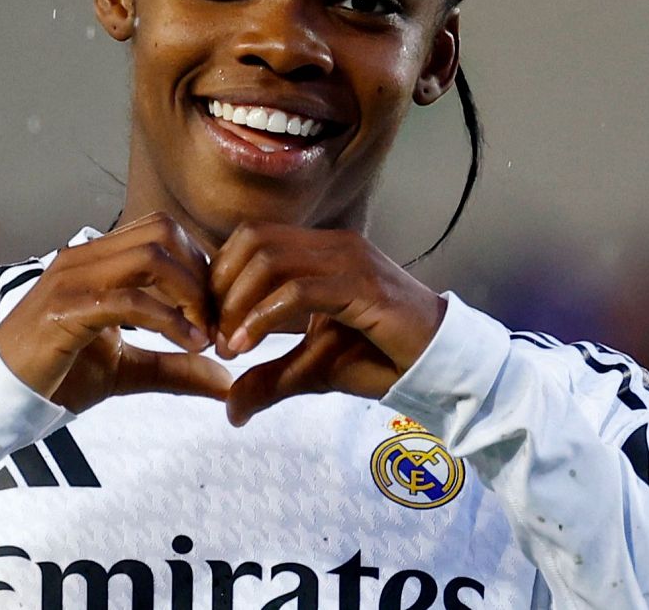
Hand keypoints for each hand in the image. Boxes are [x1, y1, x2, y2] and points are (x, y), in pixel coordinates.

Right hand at [0, 212, 230, 412]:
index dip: (200, 264)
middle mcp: (84, 258)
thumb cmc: (60, 377)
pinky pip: (129, 300)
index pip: (162, 231)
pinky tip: (188, 345)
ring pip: (151, 256)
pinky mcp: (65, 310)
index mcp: (97, 260)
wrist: (0, 398)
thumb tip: (228, 382)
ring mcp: (72, 280)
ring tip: (203, 335)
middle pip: (163, 231)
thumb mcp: (129, 370)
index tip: (217, 312)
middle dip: (201, 273)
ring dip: (189, 294)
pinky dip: (169, 321)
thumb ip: (176, 369)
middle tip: (215, 321)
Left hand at [209, 222, 446, 426]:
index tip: (208, 324)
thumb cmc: (380, 357)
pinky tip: (247, 346)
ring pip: (270, 260)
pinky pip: (299, 290)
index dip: (219, 277)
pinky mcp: (363, 286)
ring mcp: (349, 260)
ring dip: (237, 303)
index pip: (250, 239)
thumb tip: (229, 409)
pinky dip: (263, 317)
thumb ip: (269, 379)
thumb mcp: (313, 369)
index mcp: (319, 250)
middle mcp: (332, 244)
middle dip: (221, 288)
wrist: (440, 364)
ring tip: (229, 346)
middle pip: (252, 241)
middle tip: (213, 336)